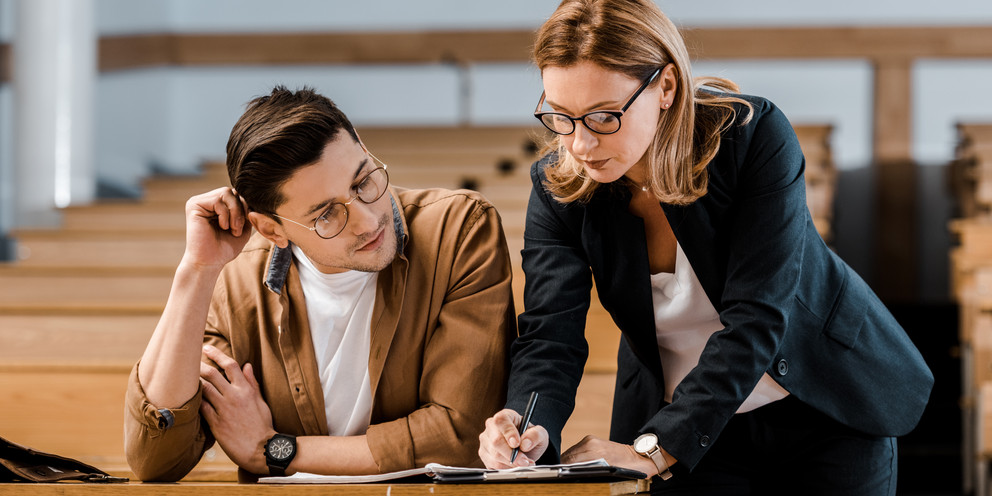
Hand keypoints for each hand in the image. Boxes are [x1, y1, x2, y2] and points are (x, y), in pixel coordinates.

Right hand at [182, 187, 251, 271]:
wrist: (210, 262)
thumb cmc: (225, 248)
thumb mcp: (242, 227)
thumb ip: (246, 211)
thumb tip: (252, 196)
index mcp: (217, 205)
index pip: (236, 194)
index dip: (245, 207)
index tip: (245, 225)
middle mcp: (206, 200)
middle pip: (232, 191)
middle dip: (241, 209)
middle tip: (238, 229)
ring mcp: (199, 202)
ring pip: (226, 193)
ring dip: (235, 213)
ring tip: (232, 229)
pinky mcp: (194, 205)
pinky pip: (218, 200)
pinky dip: (225, 215)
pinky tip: (222, 227)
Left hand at [199, 345, 275, 474]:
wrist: (261, 448)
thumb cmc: (263, 425)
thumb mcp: (261, 401)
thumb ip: (252, 383)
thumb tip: (247, 365)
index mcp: (246, 390)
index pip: (230, 365)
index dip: (217, 354)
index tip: (206, 348)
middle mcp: (234, 397)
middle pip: (211, 374)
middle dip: (199, 365)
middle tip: (190, 360)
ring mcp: (224, 410)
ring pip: (203, 389)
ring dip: (194, 381)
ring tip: (186, 377)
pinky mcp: (216, 423)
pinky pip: (201, 407)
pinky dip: (195, 400)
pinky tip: (189, 397)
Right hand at [478, 408, 548, 468]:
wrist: (525, 449)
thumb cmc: (530, 438)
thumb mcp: (540, 434)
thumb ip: (536, 435)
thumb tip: (525, 443)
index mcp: (505, 416)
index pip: (501, 420)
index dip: (508, 432)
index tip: (517, 444)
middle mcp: (492, 427)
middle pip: (496, 441)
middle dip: (512, 454)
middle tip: (525, 460)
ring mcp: (486, 441)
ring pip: (494, 455)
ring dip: (511, 463)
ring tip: (523, 463)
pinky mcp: (484, 455)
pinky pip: (493, 465)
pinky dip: (506, 468)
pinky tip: (514, 465)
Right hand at [562, 435, 671, 477]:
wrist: (640, 456)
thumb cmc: (629, 470)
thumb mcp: (610, 477)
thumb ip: (590, 475)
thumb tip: (576, 477)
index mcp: (594, 453)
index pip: (569, 462)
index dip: (562, 470)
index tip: (558, 478)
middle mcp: (590, 444)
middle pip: (567, 457)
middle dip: (563, 467)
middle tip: (561, 477)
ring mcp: (590, 440)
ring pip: (570, 452)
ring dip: (567, 462)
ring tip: (566, 472)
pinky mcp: (591, 439)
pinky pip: (577, 449)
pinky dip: (573, 457)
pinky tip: (575, 465)